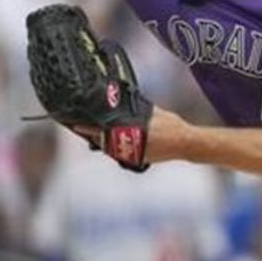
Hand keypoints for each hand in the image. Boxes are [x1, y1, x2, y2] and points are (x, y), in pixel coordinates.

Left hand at [65, 107, 188, 164]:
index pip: (105, 131)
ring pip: (112, 149)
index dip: (89, 129)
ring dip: (104, 141)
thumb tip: (127, 101)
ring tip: (94, 134)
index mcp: (132, 131)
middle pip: (104, 142)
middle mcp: (131, 145)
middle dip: (94, 135)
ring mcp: (134, 154)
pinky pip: (122, 153)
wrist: (185, 143)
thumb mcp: (154, 112)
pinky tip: (113, 141)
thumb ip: (139, 108)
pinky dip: (117, 147)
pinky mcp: (139, 159)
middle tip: (81, 128)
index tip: (77, 125)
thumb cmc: (172, 126)